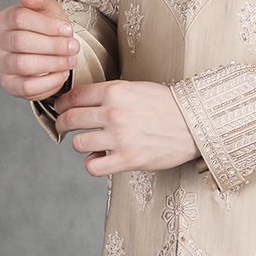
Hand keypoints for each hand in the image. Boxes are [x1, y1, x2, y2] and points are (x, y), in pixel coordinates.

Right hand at [0, 0, 79, 98]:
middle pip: (21, 42)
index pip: (20, 18)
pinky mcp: (9, 85)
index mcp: (5, 19)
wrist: (50, 53)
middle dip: (52, 45)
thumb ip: (37, 0)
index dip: (47, 25)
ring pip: (23, 65)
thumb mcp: (47, 10)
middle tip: (74, 47)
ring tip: (70, 61)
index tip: (68, 29)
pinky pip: (27, 87)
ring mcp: (1, 65)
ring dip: (52, 63)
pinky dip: (49, 82)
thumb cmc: (47, 29)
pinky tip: (62, 74)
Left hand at [53, 80, 198, 176]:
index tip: (60, 108)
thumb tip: (85, 103)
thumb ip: (111, 94)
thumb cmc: (168, 106)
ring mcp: (119, 137)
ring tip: (91, 143)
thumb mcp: (136, 89)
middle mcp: (113, 113)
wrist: (195, 123)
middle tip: (63, 126)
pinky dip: (93, 164)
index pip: (75, 96)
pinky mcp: (127, 159)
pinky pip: (93, 166)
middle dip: (62, 124)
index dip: (62, 103)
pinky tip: (100, 159)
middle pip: (70, 119)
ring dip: (81, 144)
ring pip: (78, 143)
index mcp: (115, 92)